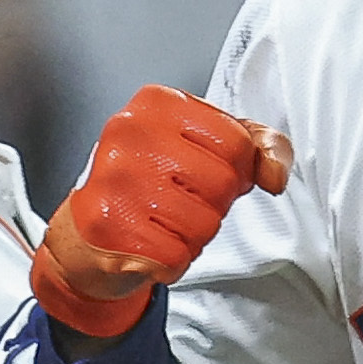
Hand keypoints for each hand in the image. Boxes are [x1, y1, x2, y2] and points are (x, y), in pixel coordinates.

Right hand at [31, 86, 290, 337]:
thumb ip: (259, 147)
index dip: (236, 168)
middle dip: (214, 203)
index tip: (205, 170)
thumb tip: (275, 174)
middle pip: (224, 183)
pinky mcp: (106, 224)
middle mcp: (130, 131)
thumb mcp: (209, 147)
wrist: (87, 232)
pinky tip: (148, 243)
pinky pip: (176, 255)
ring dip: (194, 235)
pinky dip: (172, 260)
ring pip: (204, 223)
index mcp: (158, 103)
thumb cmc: (151, 182)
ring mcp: (115, 177)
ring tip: (163, 221)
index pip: (237, 142)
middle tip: (179, 199)